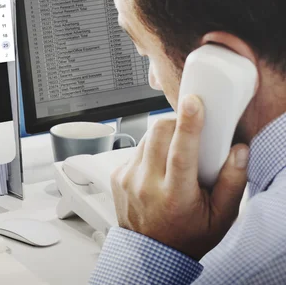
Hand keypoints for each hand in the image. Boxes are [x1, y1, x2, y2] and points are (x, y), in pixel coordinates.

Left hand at [111, 95, 249, 259]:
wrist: (150, 253)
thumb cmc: (186, 236)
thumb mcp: (220, 218)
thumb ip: (232, 183)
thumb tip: (238, 151)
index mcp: (175, 196)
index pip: (180, 152)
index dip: (188, 124)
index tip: (194, 103)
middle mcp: (147, 185)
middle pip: (158, 133)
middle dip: (176, 122)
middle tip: (188, 130)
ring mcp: (128, 179)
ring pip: (146, 137)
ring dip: (163, 137)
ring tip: (174, 156)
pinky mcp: (118, 175)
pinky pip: (135, 149)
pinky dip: (150, 150)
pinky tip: (158, 168)